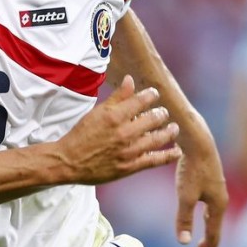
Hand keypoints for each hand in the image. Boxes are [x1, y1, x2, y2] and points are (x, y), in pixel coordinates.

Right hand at [56, 75, 182, 183]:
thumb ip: (117, 96)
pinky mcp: (130, 167)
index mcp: (115, 116)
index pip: (142, 100)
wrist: (69, 161)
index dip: (152, 95)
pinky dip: (169, 155)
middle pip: (153, 119)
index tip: (155, 94)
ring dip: (169, 131)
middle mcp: (124, 133)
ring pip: (158, 138)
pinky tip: (177, 151)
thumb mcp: (97, 112)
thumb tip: (130, 79)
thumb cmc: (82, 135)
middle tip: (163, 113)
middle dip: (161, 113)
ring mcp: (129, 151)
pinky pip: (154, 160)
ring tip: (174, 128)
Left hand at [173, 117, 228, 246]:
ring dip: (210, 221)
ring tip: (206, 227)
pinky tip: (204, 204)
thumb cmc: (193, 169)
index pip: (214, 229)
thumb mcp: (186, 196)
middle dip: (211, 234)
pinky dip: (208, 208)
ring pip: (215, 209)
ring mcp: (218, 185)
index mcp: (218, 204)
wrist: (199, 142)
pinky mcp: (212, 176)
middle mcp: (221, 195)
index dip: (209, 242)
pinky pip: (212, 199)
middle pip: (217, 221)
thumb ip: (184, 219)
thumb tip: (183, 242)